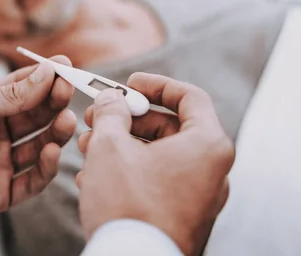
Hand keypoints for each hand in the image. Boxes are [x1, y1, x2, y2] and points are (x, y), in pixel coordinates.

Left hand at [0, 56, 75, 229]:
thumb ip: (9, 96)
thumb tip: (45, 72)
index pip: (24, 89)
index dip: (45, 78)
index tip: (65, 66)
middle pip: (36, 117)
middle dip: (54, 103)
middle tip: (69, 91)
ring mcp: (1, 162)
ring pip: (39, 146)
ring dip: (55, 133)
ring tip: (66, 120)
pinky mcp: (1, 192)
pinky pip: (31, 181)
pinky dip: (45, 167)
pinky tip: (52, 152)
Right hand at [77, 73, 234, 255]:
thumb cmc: (127, 206)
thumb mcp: (110, 146)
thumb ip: (111, 113)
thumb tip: (111, 100)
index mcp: (207, 146)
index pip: (190, 97)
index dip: (156, 85)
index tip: (129, 84)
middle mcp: (213, 171)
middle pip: (170, 127)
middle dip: (128, 120)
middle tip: (98, 116)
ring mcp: (200, 197)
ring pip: (159, 155)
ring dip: (123, 145)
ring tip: (87, 146)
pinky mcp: (184, 216)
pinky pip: (158, 181)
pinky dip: (131, 170)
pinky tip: (97, 174)